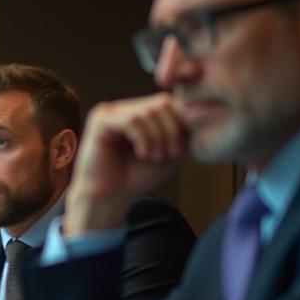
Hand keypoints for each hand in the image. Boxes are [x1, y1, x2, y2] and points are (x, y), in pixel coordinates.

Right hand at [65, 93, 187, 233]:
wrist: (109, 198)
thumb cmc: (137, 176)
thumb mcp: (169, 151)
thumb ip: (182, 131)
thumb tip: (199, 111)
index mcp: (141, 111)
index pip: (172, 102)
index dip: (183, 123)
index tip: (180, 151)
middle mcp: (126, 107)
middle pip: (162, 103)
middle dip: (172, 131)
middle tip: (169, 155)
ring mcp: (111, 112)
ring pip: (148, 112)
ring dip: (158, 138)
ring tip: (154, 157)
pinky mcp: (100, 121)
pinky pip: (131, 120)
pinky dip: (143, 139)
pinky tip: (142, 154)